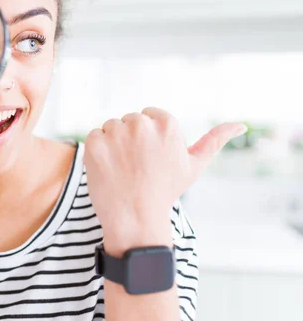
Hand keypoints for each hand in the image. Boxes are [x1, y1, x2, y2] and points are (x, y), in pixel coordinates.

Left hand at [84, 107, 245, 251]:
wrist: (136, 219)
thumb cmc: (165, 191)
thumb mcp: (194, 165)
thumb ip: (215, 141)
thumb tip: (241, 124)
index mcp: (166, 123)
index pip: (149, 115)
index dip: (148, 138)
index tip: (150, 158)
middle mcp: (141, 123)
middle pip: (129, 121)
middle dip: (131, 139)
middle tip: (137, 166)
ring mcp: (116, 132)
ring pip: (110, 127)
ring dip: (113, 144)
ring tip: (123, 168)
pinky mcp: (95, 143)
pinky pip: (93, 136)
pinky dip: (97, 151)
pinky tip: (108, 169)